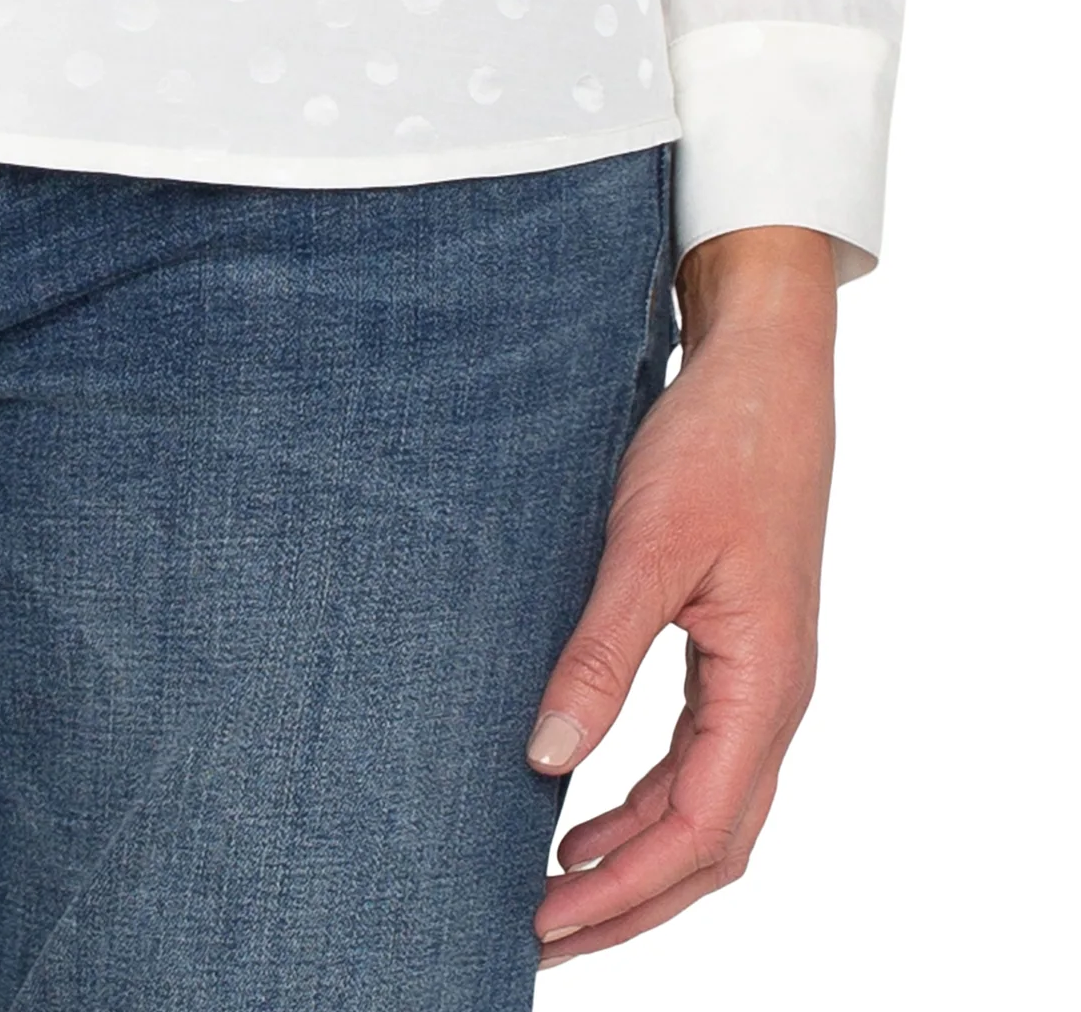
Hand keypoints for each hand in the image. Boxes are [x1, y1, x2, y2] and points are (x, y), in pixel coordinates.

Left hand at [527, 221, 837, 963]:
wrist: (762, 372)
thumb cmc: (715, 445)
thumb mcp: (646, 546)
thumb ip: (600, 654)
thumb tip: (544, 757)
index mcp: (765, 687)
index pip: (697, 832)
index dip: (622, 889)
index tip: (544, 920)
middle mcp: (771, 700)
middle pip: (708, 846)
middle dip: (627, 901)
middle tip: (537, 936)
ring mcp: (757, 680)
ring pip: (705, 811)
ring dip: (634, 860)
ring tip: (553, 892)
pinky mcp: (733, 653)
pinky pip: (695, 762)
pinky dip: (643, 803)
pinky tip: (583, 809)